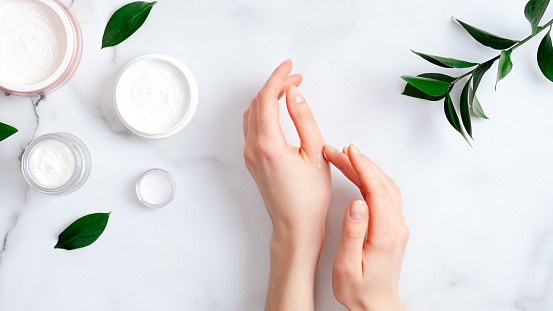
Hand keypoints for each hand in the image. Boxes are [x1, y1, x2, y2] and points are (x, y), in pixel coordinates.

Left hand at [243, 60, 330, 309]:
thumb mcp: (315, 153)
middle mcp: (252, 147)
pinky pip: (251, 128)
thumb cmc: (309, 197)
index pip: (267, 98)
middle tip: (295, 78)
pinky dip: (263, 113)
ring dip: (267, 98)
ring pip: (252, 114)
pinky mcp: (251, 161)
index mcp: (268, 143)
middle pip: (257, 103)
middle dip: (275, 85)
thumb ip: (304, 119)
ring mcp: (249, 155)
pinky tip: (278, 112)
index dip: (278, 77)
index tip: (290, 67)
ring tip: (289, 92)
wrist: (295, 227)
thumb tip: (294, 93)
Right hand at [324, 144, 408, 310]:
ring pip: (385, 187)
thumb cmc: (359, 289)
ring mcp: (397, 226)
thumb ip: (352, 233)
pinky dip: (372, 179)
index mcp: (385, 233)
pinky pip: (386, 195)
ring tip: (345, 158)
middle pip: (381, 183)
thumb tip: (356, 204)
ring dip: (367, 169)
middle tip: (338, 151)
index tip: (348, 151)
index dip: (361, 167)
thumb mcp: (346, 265)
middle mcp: (396, 226)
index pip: (375, 189)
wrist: (376, 305)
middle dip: (360, 162)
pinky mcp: (393, 228)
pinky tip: (359, 176)